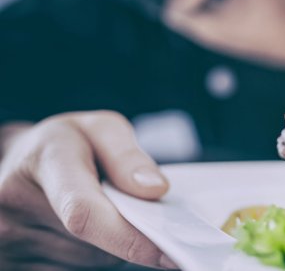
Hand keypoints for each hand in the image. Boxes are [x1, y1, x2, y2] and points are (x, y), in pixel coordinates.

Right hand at [0, 111, 176, 269]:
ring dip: (107, 245)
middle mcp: (14, 203)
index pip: (83, 212)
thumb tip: (156, 191)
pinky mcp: (10, 263)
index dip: (129, 238)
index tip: (167, 253)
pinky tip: (84, 232)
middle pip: (92, 243)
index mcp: (43, 162)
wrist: (20, 160)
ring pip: (85, 262)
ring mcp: (7, 239)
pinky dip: (88, 255)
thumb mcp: (102, 128)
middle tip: (129, 207)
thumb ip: (128, 156)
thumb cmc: (69, 143)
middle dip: (125, 231)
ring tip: (99, 212)